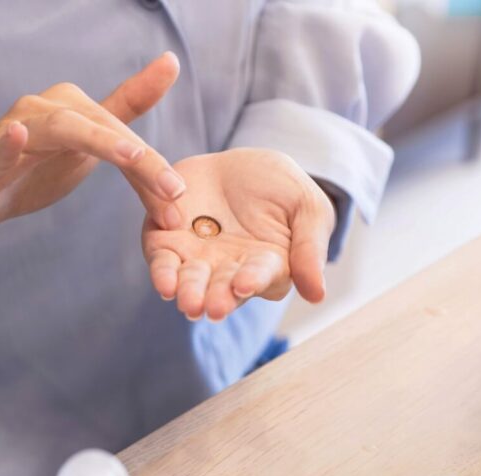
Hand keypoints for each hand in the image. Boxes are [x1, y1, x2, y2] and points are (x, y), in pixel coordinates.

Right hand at [0, 52, 186, 242]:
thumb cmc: (28, 169)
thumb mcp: (85, 144)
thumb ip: (125, 107)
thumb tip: (170, 63)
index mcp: (73, 108)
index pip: (124, 135)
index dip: (154, 167)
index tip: (181, 195)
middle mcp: (46, 109)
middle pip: (102, 129)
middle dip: (142, 161)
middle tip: (173, 191)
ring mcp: (12, 131)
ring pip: (60, 131)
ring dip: (97, 141)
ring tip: (130, 155)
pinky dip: (9, 143)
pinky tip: (18, 136)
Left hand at [142, 148, 335, 321]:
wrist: (237, 163)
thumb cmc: (280, 188)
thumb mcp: (307, 208)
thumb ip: (311, 248)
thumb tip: (317, 295)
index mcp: (268, 267)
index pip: (262, 277)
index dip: (253, 279)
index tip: (245, 284)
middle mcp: (230, 272)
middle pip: (223, 289)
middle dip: (217, 298)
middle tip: (213, 307)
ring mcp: (198, 260)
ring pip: (191, 282)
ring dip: (189, 293)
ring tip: (187, 302)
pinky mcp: (168, 243)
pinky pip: (162, 261)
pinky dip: (162, 273)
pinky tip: (164, 284)